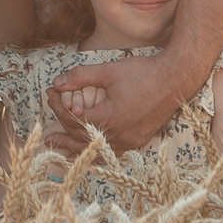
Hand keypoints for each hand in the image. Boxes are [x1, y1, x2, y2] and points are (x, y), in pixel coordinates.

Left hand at [45, 53, 184, 155]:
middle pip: (82, 138)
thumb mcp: (108, 71)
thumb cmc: (143, 73)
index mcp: (110, 118)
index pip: (74, 119)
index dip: (59, 107)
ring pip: (95, 151)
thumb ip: (81, 77)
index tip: (51, 93)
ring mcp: (130, 142)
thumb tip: (57, 82)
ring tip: (57, 149)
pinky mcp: (137, 141)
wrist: (175, 79)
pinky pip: (110, 152)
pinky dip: (95, 152)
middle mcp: (119, 135)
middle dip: (62, 130)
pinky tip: (86, 152)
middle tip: (47, 126)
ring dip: (75, 148)